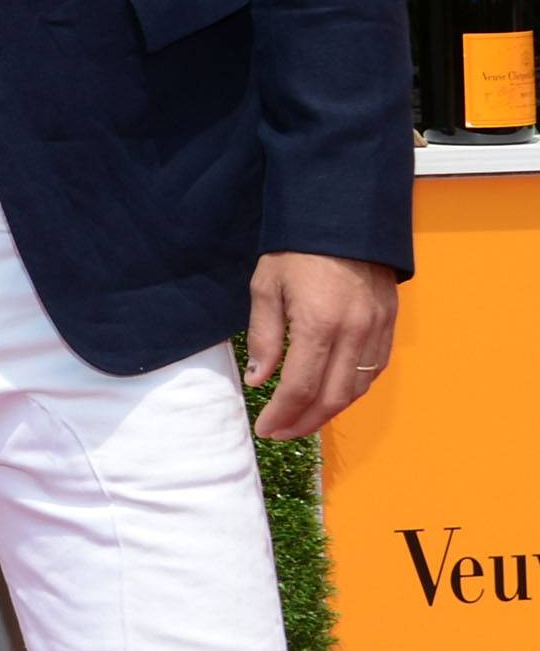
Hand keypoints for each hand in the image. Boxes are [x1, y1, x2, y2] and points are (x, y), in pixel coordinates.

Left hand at [243, 250, 397, 438]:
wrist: (345, 218)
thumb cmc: (296, 250)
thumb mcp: (266, 285)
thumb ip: (265, 336)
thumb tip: (260, 381)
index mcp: (319, 325)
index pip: (301, 387)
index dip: (282, 414)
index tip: (265, 428)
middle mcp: (353, 334)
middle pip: (333, 398)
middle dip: (304, 422)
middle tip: (281, 432)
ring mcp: (377, 331)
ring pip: (356, 390)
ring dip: (329, 412)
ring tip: (302, 420)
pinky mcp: (389, 326)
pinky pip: (374, 371)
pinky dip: (351, 391)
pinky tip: (331, 395)